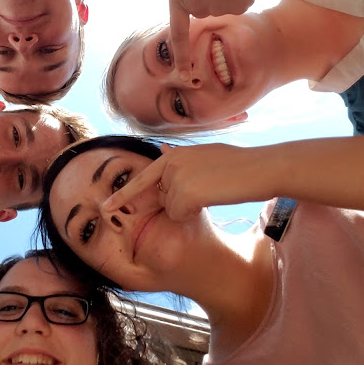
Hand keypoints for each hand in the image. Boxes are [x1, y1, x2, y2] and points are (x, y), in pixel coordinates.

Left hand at [103, 143, 273, 221]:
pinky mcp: (183, 193)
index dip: (123, 195)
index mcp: (172, 155)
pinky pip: (179, 216)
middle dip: (181, 202)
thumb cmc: (238, 163)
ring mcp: (175, 178)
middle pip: (163, 199)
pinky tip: (212, 198)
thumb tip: (162, 148)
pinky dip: (194, 214)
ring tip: (213, 191)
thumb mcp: (205, 154)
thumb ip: (180, 157)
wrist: (259, 167)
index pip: (144, 178)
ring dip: (190, 208)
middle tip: (208, 189)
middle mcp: (169, 164)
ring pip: (172, 210)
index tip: (104, 207)